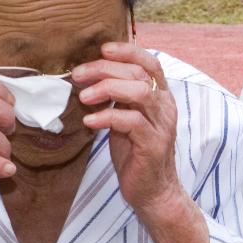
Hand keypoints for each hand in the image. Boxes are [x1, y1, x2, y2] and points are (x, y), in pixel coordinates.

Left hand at [72, 44, 184, 221]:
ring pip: (139, 92)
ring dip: (107, 88)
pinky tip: (90, 121)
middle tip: (78, 75)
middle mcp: (165, 107)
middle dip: (104, 69)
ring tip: (84, 97)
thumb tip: (90, 77)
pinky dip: (107, 117)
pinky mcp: (153, 145)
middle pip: (138, 73)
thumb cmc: (135, 155)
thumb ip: (117, 98)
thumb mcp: (125, 119)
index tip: (102, 50)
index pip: (149, 62)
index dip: (127, 51)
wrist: (152, 192)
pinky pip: (131, 122)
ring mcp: (161, 125)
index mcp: (160, 97)